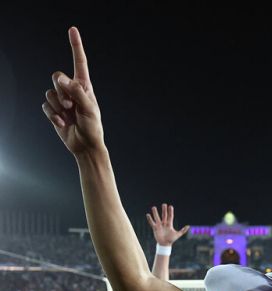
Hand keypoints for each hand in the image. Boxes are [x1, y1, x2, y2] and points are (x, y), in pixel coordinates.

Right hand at [42, 27, 104, 156]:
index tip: (72, 30)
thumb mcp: (89, 109)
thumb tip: (62, 79)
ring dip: (57, 105)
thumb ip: (77, 92)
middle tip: (70, 105)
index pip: (79, 62)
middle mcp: (72, 90)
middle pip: (56, 76)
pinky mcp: (54, 110)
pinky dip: (52, 116)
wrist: (85, 145)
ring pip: (49, 92)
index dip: (76, 46)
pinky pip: (45, 105)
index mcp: (84, 86)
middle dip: (61, 90)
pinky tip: (62, 123)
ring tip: (68, 115)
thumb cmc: (92, 127)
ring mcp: (62, 100)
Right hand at [146, 204, 189, 245]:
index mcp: (169, 224)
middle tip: (164, 204)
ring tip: (154, 207)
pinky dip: (150, 219)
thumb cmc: (171, 239)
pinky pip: (152, 223)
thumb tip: (188, 226)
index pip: (170, 216)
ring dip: (155, 213)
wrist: (165, 244)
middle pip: (164, 215)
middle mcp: (164, 223)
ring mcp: (159, 225)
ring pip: (157, 218)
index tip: (170, 206)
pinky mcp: (155, 228)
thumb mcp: (178, 234)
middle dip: (164, 210)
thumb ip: (183, 230)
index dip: (170, 212)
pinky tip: (148, 214)